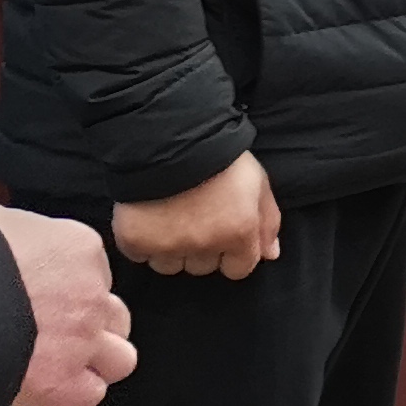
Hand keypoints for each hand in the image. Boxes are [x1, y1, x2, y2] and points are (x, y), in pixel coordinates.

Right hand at [0, 200, 136, 405]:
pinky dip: (70, 394)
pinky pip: (90, 394)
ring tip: (54, 366)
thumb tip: (3, 239)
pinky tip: (42, 388)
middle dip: (90, 327)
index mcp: (78, 249)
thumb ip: (14, 234)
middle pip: (113, 316)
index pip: (93, 273)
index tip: (43, 300)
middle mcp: (90, 294)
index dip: (67, 291)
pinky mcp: (63, 382)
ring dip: (93, 363)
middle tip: (53, 336)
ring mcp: (82, 339)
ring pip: (120, 358)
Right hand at [109, 151, 280, 280]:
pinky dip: (142, 241)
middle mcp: (205, 245)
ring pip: (170, 265)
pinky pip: (139, 256)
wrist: (169, 136)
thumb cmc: (220, 156)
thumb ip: (267, 221)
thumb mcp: (257, 182)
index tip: (221, 234)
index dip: (232, 253)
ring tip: (169, 216)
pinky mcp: (135, 241)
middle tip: (193, 217)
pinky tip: (147, 217)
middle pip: (202, 267)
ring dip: (170, 248)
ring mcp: (168, 245)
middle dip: (200, 248)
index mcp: (239, 233)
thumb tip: (270, 254)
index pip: (239, 269)